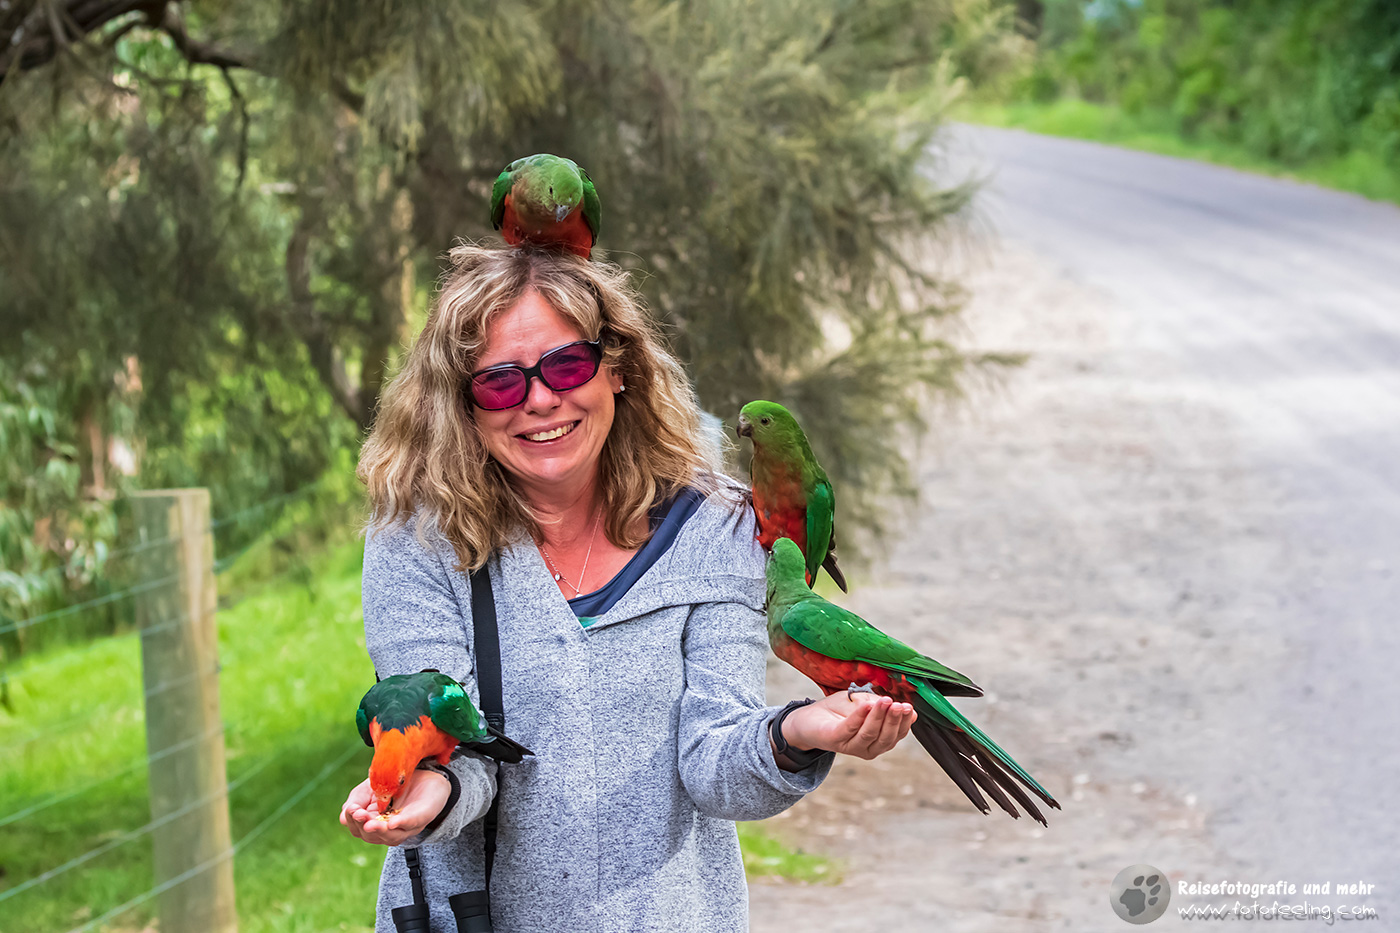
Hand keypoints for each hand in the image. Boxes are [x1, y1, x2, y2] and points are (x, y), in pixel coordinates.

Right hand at [338, 771, 451, 846]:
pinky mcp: (423, 816)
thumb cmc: (395, 784)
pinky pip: (412, 823)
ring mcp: (408, 826)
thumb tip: (347, 812)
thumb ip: (357, 799)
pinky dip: (402, 824)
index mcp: (375, 822)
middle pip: (372, 836)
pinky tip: (393, 823)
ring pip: (392, 837)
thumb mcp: (370, 788)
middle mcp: (391, 829)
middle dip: (363, 826)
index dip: (352, 821)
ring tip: (370, 824)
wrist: (427, 773)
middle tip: (358, 815)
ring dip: (380, 830)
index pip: (358, 829)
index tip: (351, 809)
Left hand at [781, 691, 915, 760]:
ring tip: (886, 702)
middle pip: (886, 738)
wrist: (807, 719)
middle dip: (895, 720)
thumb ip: (881, 706)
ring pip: (870, 734)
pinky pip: (849, 729)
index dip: (905, 722)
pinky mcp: (834, 739)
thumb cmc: (839, 711)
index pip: (897, 735)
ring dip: (879, 717)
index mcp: (877, 740)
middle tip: (901, 705)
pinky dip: (859, 717)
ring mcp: (850, 746)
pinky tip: (866, 705)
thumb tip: (906, 707)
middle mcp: (866, 748)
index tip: (910, 707)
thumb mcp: (864, 703)